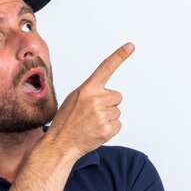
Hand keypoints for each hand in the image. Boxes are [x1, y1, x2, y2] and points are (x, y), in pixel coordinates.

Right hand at [46, 43, 134, 157]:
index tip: (130, 46)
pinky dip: (110, 129)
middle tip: (92, 114)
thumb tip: (108, 94)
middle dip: (108, 104)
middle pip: (116, 96)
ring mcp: (101, 115)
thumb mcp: (73, 99)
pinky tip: (96, 131)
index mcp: (86, 89)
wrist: (60, 144)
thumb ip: (90, 92)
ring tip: (91, 124)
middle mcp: (95, 99)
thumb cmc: (66, 121)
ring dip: (108, 118)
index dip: (119, 56)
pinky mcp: (107, 129)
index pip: (105, 68)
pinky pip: (118, 124)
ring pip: (117, 111)